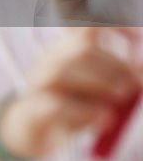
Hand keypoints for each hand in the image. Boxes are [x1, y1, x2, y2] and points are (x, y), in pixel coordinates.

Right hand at [0, 28, 142, 159]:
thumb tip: (141, 74)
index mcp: (65, 52)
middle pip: (82, 48)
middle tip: (137, 84)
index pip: (86, 27)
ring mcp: (37, 85)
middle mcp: (48, 62)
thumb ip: (118, 81)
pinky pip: (56, 105)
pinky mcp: (31, 110)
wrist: (28, 133)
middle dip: (116, 63)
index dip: (115, 27)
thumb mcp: (97, 92)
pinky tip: (104, 121)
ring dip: (100, 85)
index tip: (140, 38)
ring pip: (64, 72)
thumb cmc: (69, 109)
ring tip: (120, 101)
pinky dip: (86, 113)